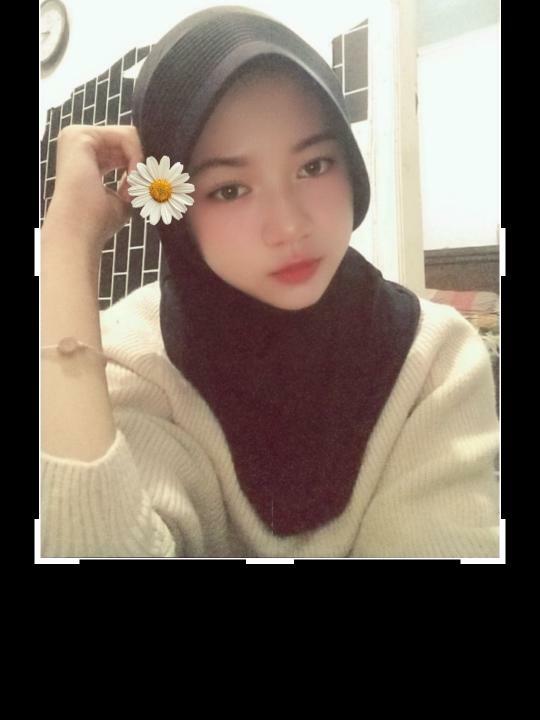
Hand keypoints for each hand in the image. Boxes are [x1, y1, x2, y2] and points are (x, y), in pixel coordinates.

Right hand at [43, 124, 143, 252]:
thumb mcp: (122, 199)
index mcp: (87, 160)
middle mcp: (79, 145)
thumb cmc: (98, 221)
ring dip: (139, 163)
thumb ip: (132, 183)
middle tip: (146, 187)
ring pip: (127, 137)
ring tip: (137, 186)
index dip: (138, 170)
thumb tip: (149, 176)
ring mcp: (77, 137)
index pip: (121, 153)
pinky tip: (134, 177)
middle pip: (125, 143)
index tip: (143, 192)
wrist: (79, 230)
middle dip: (141, 165)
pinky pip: (125, 136)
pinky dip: (136, 156)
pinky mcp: (81, 136)